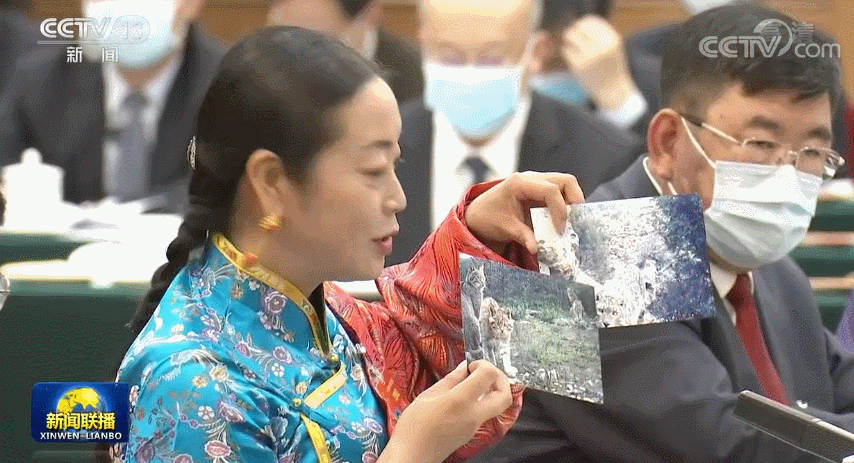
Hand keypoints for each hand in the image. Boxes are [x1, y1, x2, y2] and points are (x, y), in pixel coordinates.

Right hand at [379, 360, 511, 462]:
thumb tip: (464, 367)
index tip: (470, 366)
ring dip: (493, 390)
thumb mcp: (427, 396)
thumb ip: (450, 380)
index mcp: (461, 401)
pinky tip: (466, 397)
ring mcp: (476, 426)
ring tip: (474, 383)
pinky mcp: (472, 433)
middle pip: (505, 395)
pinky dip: (483, 400)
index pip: (488, 376)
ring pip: (498, 406)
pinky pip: (486, 413)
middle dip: (500, 379)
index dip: (484, 365)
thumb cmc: (414, 425)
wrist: (413, 456)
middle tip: (483, 373)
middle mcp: (474, 414)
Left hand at [466, 172, 583, 254]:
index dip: (560, 210)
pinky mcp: (538, 190)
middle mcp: (530, 178)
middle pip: (565, 181)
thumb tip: (536, 248)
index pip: (551, 190)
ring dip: (571, 202)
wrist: (477, 215)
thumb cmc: (487, 218)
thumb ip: (522, 236)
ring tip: (568, 222)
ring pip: (565, 184)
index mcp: (519, 183)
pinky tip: (560, 221)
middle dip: (575, 200)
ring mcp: (535, 182)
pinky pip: (559, 193)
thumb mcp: (504, 228)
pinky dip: (564, 205)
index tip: (560, 229)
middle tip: (575, 221)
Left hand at [562, 15, 638, 109]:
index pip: (591, 21)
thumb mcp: (612, 47)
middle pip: (579, 26)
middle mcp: (601, 46)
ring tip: (573, 48)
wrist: (612, 90)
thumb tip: (580, 23)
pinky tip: (573, 59)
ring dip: (568, 41)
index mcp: (612, 39)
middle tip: (573, 39)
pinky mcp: (579, 66)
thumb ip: (600, 34)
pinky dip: (566, 52)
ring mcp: (590, 56)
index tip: (580, 30)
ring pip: (570, 36)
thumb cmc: (611, 67)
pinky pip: (566, 50)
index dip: (582, 24)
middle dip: (574, 31)